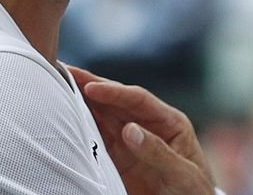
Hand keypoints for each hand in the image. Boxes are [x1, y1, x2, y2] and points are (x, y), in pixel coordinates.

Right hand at [67, 67, 215, 194]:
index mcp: (169, 121)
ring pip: (102, 116)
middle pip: (116, 101)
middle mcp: (147, 125)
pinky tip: (66, 117)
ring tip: (58, 86)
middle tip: (64, 70)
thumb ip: (158, 152)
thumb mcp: (183, 173)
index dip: (113, 91)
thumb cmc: (194, 192)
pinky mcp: (118, 158)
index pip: (138, 99)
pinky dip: (80, 127)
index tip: (90, 87)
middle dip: (91, 86)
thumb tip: (129, 129)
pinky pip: (97, 139)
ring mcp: (131, 141)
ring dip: (82, 102)